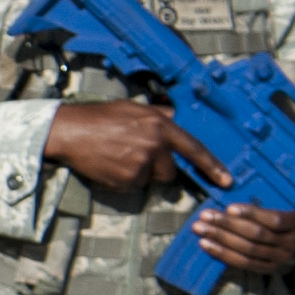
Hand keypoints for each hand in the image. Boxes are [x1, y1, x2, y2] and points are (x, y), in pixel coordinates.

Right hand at [43, 99, 223, 196]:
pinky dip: (122, 180)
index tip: (226, 180)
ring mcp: (140, 163)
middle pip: (170, 171)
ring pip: (149, 179)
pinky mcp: (126, 179)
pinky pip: (132, 186)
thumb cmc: (97, 117)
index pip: (194, 148)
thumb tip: (173, 116)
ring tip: (117, 158)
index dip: (212, 166)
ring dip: (137, 174)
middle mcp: (154, 144)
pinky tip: (109, 165)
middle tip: (134, 157)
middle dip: (157, 169)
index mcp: (159, 125)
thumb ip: (157, 114)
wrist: (68, 131)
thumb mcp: (132, 108)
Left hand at [190, 205, 294, 276]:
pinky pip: (244, 263)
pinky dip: (223, 254)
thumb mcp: (282, 208)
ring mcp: (280, 259)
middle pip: (256, 235)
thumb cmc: (284, 221)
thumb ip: (263, 206)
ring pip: (248, 249)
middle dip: (228, 225)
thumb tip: (231, 203)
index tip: (229, 207)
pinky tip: (206, 244)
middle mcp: (291, 243)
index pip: (274, 220)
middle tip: (205, 216)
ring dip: (220, 238)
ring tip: (200, 228)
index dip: (251, 214)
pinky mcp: (268, 269)